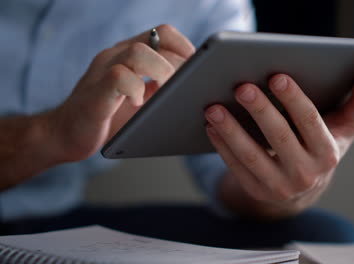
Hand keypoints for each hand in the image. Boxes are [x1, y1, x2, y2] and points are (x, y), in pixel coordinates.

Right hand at [46, 25, 194, 161]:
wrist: (64, 135)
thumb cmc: (107, 119)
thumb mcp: (140, 99)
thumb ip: (158, 88)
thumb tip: (194, 90)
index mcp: (129, 55)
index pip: (162, 34)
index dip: (184, 48)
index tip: (197, 69)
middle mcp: (116, 56)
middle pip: (156, 39)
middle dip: (179, 64)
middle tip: (186, 87)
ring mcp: (103, 71)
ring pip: (139, 52)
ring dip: (162, 72)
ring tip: (167, 92)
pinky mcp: (95, 92)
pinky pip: (119, 77)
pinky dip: (136, 89)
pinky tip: (139, 103)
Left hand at [204, 71, 353, 218]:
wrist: (302, 189)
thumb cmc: (321, 148)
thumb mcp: (344, 130)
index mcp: (327, 152)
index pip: (310, 122)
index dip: (293, 99)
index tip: (276, 76)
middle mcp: (305, 173)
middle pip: (279, 137)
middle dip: (260, 110)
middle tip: (241, 86)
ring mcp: (279, 185)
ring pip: (252, 156)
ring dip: (231, 131)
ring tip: (214, 108)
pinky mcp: (257, 190)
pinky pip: (236, 167)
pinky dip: (222, 146)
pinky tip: (211, 125)